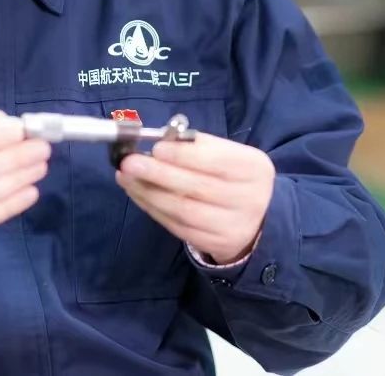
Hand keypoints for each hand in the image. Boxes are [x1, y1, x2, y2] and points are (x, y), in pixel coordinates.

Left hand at [116, 132, 274, 264]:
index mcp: (253, 169)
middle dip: (158, 174)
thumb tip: (160, 140)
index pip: (217, 161)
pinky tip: (137, 194)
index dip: (184, 156)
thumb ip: (199, 146)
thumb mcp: (228, 155)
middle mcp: (248, 199)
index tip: (156, 148)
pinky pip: (177, 226)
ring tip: (125, 177)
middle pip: (197, 187)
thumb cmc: (234, 177)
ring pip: (183, 210)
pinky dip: (153, 208)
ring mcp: (232, 225)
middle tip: (129, 162)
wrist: (258, 220)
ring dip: (148, 192)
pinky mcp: (214, 243)